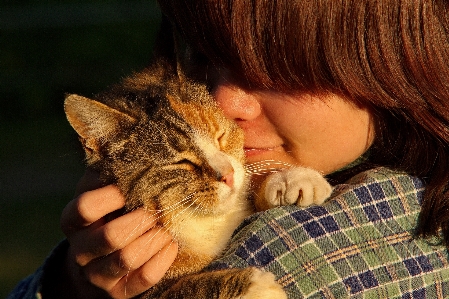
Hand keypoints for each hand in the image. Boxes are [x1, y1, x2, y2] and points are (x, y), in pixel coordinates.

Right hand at [60, 170, 177, 298]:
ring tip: (167, 224)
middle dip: (141, 219)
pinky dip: (163, 258)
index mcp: (72, 220)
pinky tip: (171, 242)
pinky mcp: (119, 292)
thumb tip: (133, 145)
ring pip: (128, 258)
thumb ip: (111, 173)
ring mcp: (98, 274)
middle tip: (158, 207)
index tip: (132, 188)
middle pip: (111, 236)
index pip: (85, 207)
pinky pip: (145, 277)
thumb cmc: (105, 215)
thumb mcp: (100, 192)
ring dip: (155, 237)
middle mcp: (81, 250)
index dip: (111, 196)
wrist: (96, 261)